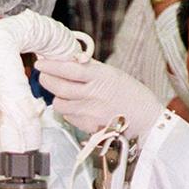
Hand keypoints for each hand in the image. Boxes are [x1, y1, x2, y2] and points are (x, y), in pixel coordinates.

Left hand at [35, 56, 163, 138]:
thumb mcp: (113, 74)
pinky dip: (69, 111)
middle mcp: (93, 94)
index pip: (69, 69)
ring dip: (57, 97)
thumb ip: (90, 69)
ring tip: (64, 93)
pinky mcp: (88, 127)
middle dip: (46, 80)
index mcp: (101, 76)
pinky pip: (69, 117)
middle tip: (44, 75)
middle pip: (58, 87)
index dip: (51, 66)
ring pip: (59, 104)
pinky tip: (78, 107)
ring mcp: (90, 112)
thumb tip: (67, 61)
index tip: (41, 63)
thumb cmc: (131, 94)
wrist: (147, 120)